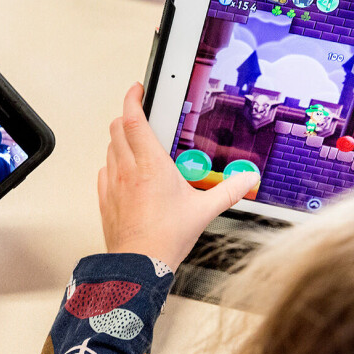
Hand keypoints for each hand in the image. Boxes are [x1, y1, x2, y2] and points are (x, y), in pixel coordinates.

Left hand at [99, 83, 258, 270]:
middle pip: (116, 129)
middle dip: (127, 116)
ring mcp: (112, 184)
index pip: (133, 120)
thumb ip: (229, 190)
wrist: (138, 264)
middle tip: (140, 115)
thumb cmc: (165, 239)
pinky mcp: (105, 198)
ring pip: (110, 148)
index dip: (132, 99)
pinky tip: (126, 173)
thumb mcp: (204, 210)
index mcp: (150, 165)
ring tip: (138, 146)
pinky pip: (105, 171)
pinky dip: (114, 164)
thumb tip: (248, 178)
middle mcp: (127, 170)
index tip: (137, 89)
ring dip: (121, 141)